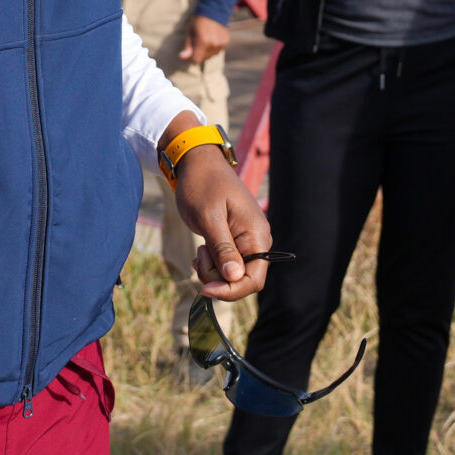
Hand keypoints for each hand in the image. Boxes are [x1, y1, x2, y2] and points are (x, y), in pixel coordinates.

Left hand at [173, 146, 269, 300]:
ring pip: (233, 274)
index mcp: (256, 235)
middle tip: (198, 256)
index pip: (254, 280)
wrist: (197, 163)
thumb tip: (235, 277)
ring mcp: (248, 241)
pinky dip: (212, 264)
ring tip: (199, 249)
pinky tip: (201, 252)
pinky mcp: (236, 240)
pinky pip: (227, 264)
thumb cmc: (202, 185)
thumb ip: (222, 248)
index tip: (205, 288)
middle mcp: (257, 240)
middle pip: (243, 280)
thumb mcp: (208, 217)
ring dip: (212, 270)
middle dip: (218, 278)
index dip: (231, 291)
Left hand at [179, 15, 228, 65]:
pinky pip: (216, 51)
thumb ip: (188, 46)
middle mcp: (214, 44)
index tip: (188, 51)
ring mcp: (221, 44)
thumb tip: (182, 57)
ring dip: (205, 51)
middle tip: (195, 42)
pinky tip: (210, 39)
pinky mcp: (225, 42)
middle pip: (203, 58)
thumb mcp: (190, 31)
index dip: (190, 58)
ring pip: (210, 55)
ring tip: (204, 39)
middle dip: (198, 53)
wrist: (214, 9)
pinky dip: (212, 48)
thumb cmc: (199, 20)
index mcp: (204, 41)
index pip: (196, 60)